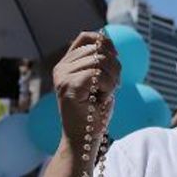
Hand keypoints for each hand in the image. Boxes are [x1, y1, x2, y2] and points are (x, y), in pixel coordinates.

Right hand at [53, 32, 120, 153]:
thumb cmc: (94, 114)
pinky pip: (98, 75)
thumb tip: (106, 39)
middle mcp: (61, 67)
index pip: (85, 36)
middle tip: (111, 88)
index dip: (105, 42)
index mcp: (66, 64)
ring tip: (103, 95)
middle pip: (98, 49)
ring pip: (100, 61)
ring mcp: (62, 76)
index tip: (116, 57)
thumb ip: (100, 62)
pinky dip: (107, 87)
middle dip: (114, 67)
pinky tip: (100, 99)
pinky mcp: (67, 86)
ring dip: (111, 80)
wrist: (83, 140)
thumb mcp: (100, 82)